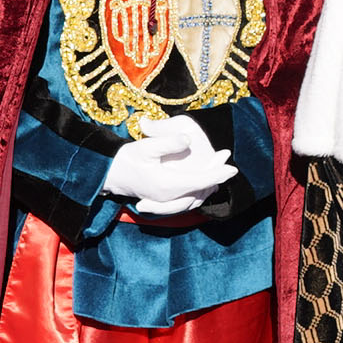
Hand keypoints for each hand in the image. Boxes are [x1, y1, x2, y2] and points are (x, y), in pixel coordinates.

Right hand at [100, 116, 237, 215]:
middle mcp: (169, 197)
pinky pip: (188, 201)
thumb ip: (167, 142)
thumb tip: (187, 139)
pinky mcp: (164, 202)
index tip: (232, 167)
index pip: (200, 181)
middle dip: (216, 177)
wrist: (109, 174)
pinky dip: (200, 192)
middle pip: (201, 190)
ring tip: (221, 168)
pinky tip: (207, 182)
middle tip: (227, 159)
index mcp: (167, 184)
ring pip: (196, 198)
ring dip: (210, 185)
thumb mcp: (145, 146)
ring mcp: (166, 202)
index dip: (217, 174)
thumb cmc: (126, 158)